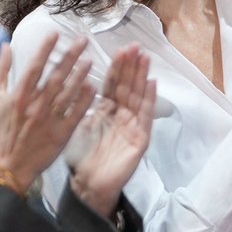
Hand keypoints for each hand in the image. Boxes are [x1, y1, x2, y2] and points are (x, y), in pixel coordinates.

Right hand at [0, 36, 94, 193]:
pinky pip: (75, 114)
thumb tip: (6, 45)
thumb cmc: (1, 129)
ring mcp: (49, 120)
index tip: (56, 33)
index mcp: (19, 95)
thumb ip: (1, 71)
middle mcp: (35, 106)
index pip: (35, 67)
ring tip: (90, 60)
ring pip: (67, 93)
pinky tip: (94, 87)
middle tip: (83, 40)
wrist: (8, 165)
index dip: (45, 49)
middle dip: (70, 56)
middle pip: (55, 76)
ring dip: (80, 75)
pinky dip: (84, 100)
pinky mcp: (60, 134)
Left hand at [68, 44, 156, 218]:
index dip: (117, 67)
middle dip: (132, 66)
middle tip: (136, 46)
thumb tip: (79, 80)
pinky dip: (149, 100)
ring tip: (145, 57)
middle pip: (127, 86)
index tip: (121, 49)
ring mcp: (132, 126)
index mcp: (106, 111)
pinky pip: (145, 116)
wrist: (89, 185)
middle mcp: (121, 115)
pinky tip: (152, 83)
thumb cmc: (82, 157)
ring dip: (142, 77)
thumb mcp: (79, 125)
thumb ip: (82, 105)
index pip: (113, 85)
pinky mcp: (140, 139)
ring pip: (137, 97)